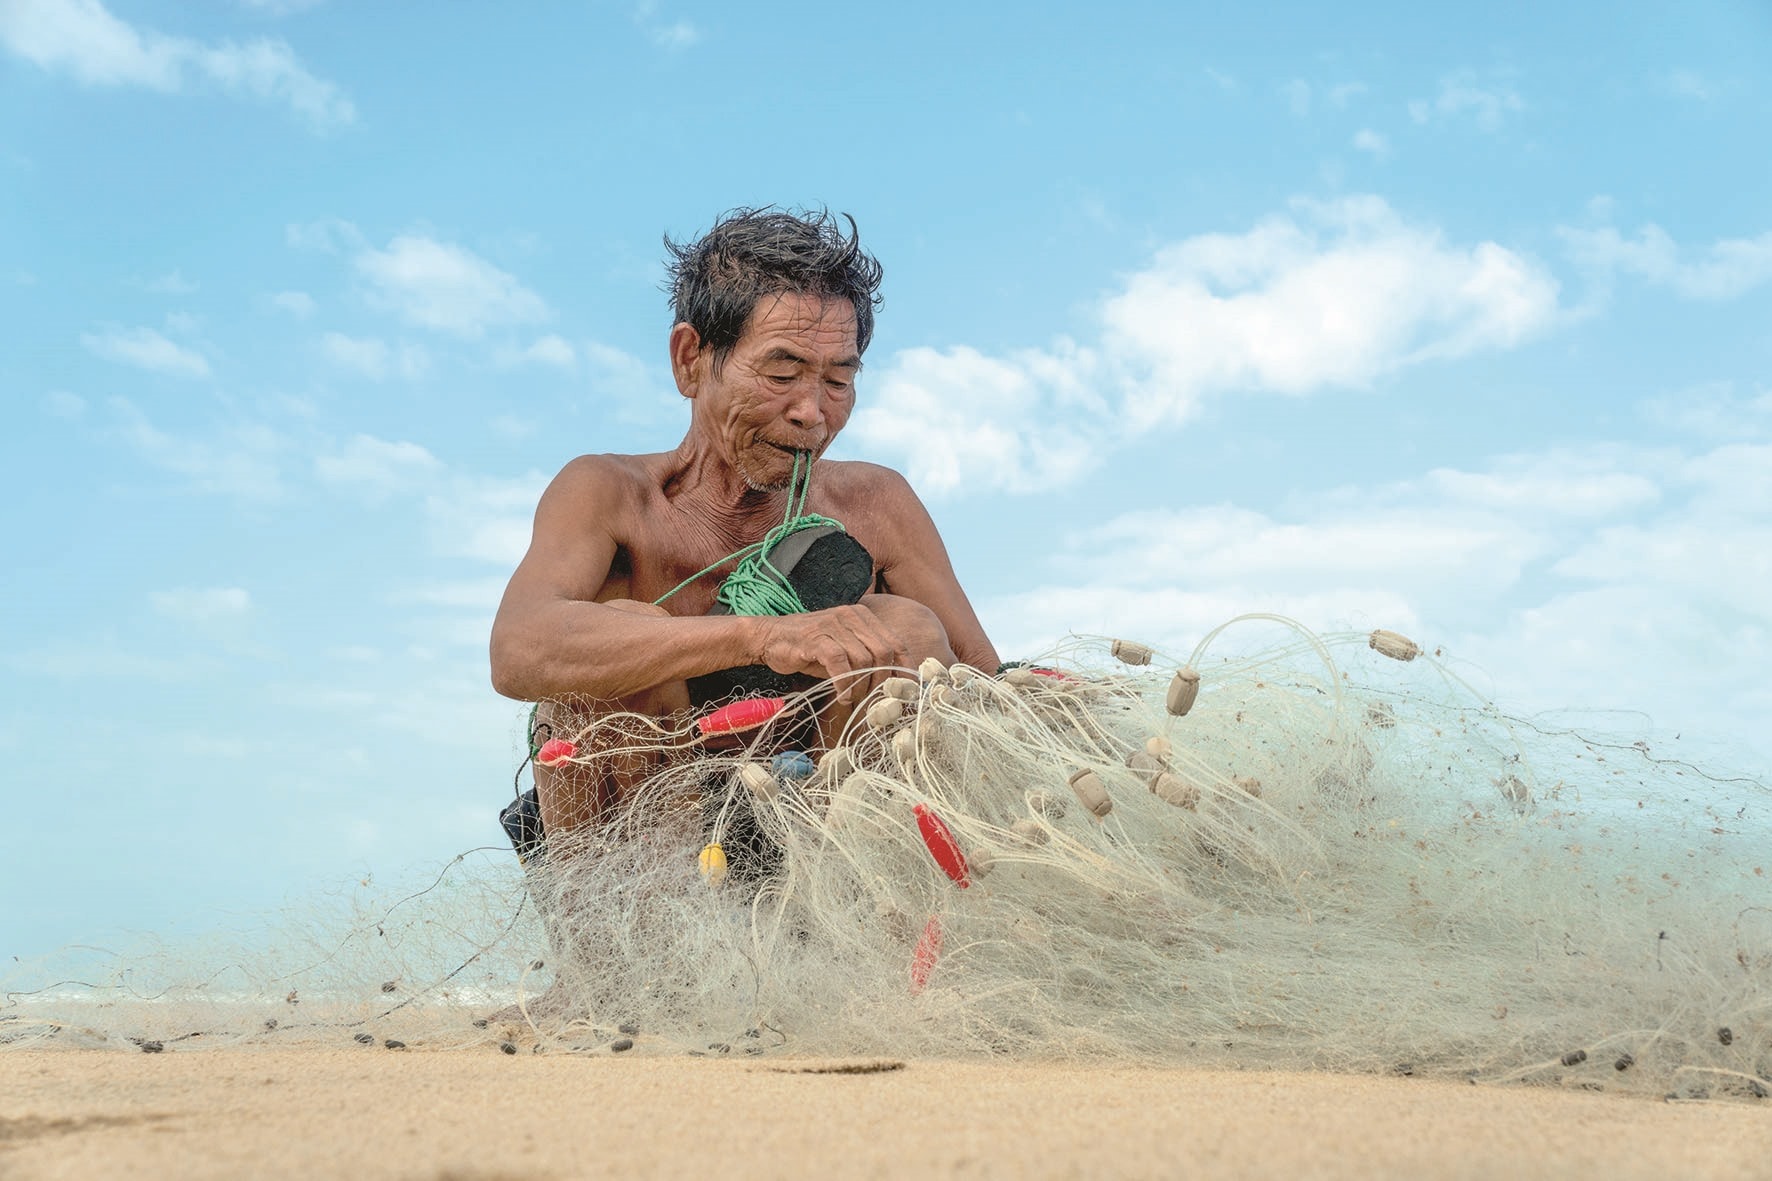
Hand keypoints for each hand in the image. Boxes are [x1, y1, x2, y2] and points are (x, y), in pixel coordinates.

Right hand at [758, 604, 910, 701]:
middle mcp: (851, 616)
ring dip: (862, 686)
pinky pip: (840, 663)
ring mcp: (834, 625)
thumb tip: (891, 686)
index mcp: (863, 617)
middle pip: (883, 652)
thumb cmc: (809, 648)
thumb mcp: (843, 652)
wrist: (769, 638)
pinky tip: (842, 696)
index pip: (896, 643)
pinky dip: (845, 683)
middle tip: (873, 700)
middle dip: (882, 681)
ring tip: (853, 698)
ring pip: (864, 659)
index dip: (905, 669)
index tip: (907, 691)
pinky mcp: (816, 638)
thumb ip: (866, 662)